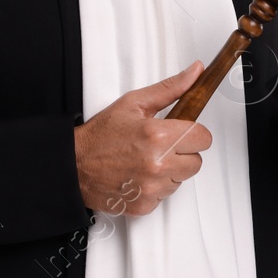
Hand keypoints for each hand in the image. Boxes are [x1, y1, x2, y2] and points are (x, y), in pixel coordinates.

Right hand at [73, 60, 212, 216]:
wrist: (74, 166)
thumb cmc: (101, 135)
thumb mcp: (134, 103)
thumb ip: (171, 88)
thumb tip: (195, 72)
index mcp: (158, 135)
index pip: (203, 138)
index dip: (193, 133)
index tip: (181, 132)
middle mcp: (157, 164)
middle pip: (196, 162)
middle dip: (183, 153)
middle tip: (162, 146)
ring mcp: (151, 188)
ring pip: (181, 180)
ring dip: (170, 171)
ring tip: (147, 160)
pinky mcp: (144, 205)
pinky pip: (165, 197)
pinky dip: (155, 188)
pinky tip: (139, 176)